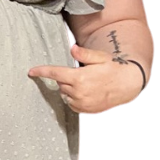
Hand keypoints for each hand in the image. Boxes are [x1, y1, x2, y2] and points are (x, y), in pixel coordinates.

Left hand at [27, 43, 142, 114]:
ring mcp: (81, 103)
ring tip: (86, 84)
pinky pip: (71, 104)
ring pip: (65, 94)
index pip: (54, 73)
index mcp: (79, 78)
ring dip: (70, 89)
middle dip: (66, 78)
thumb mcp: (100, 58)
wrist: (129, 86)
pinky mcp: (85, 110)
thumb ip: (84, 54)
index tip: (31, 71)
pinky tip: (87, 93)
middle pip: (60, 84)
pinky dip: (74, 98)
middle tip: (81, 74)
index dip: (41, 71)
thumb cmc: (114, 69)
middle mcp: (78, 92)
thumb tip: (72, 48)